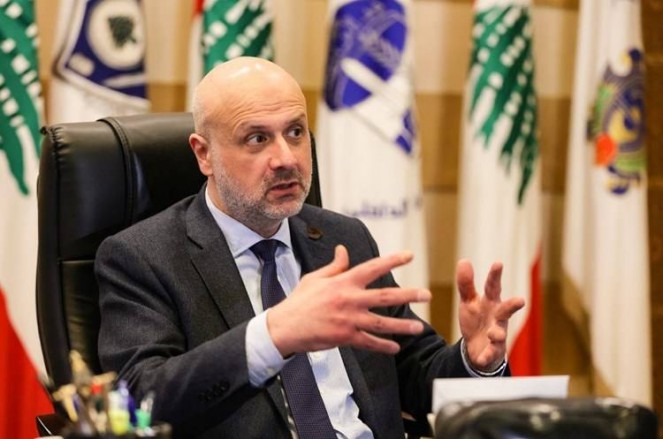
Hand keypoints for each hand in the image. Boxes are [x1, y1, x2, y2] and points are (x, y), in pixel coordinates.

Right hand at [267, 245, 430, 356]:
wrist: (286, 326)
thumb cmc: (299, 301)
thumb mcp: (315, 278)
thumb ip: (334, 266)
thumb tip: (343, 250)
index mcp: (343, 282)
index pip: (373, 267)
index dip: (392, 260)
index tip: (409, 256)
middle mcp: (350, 299)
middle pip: (385, 296)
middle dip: (408, 294)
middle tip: (427, 295)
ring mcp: (349, 319)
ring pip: (382, 322)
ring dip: (402, 326)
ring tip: (419, 328)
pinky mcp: (345, 336)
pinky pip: (369, 342)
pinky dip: (383, 345)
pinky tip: (395, 347)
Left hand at [456, 259, 524, 371]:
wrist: (477, 348)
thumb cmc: (476, 320)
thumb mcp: (468, 301)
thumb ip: (466, 284)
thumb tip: (464, 261)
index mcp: (490, 303)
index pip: (493, 287)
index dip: (495, 276)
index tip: (498, 264)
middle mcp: (497, 318)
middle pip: (506, 310)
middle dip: (513, 306)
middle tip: (520, 300)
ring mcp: (496, 335)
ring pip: (500, 334)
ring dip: (497, 333)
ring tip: (493, 333)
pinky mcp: (492, 352)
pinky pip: (490, 354)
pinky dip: (486, 355)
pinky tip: (481, 357)